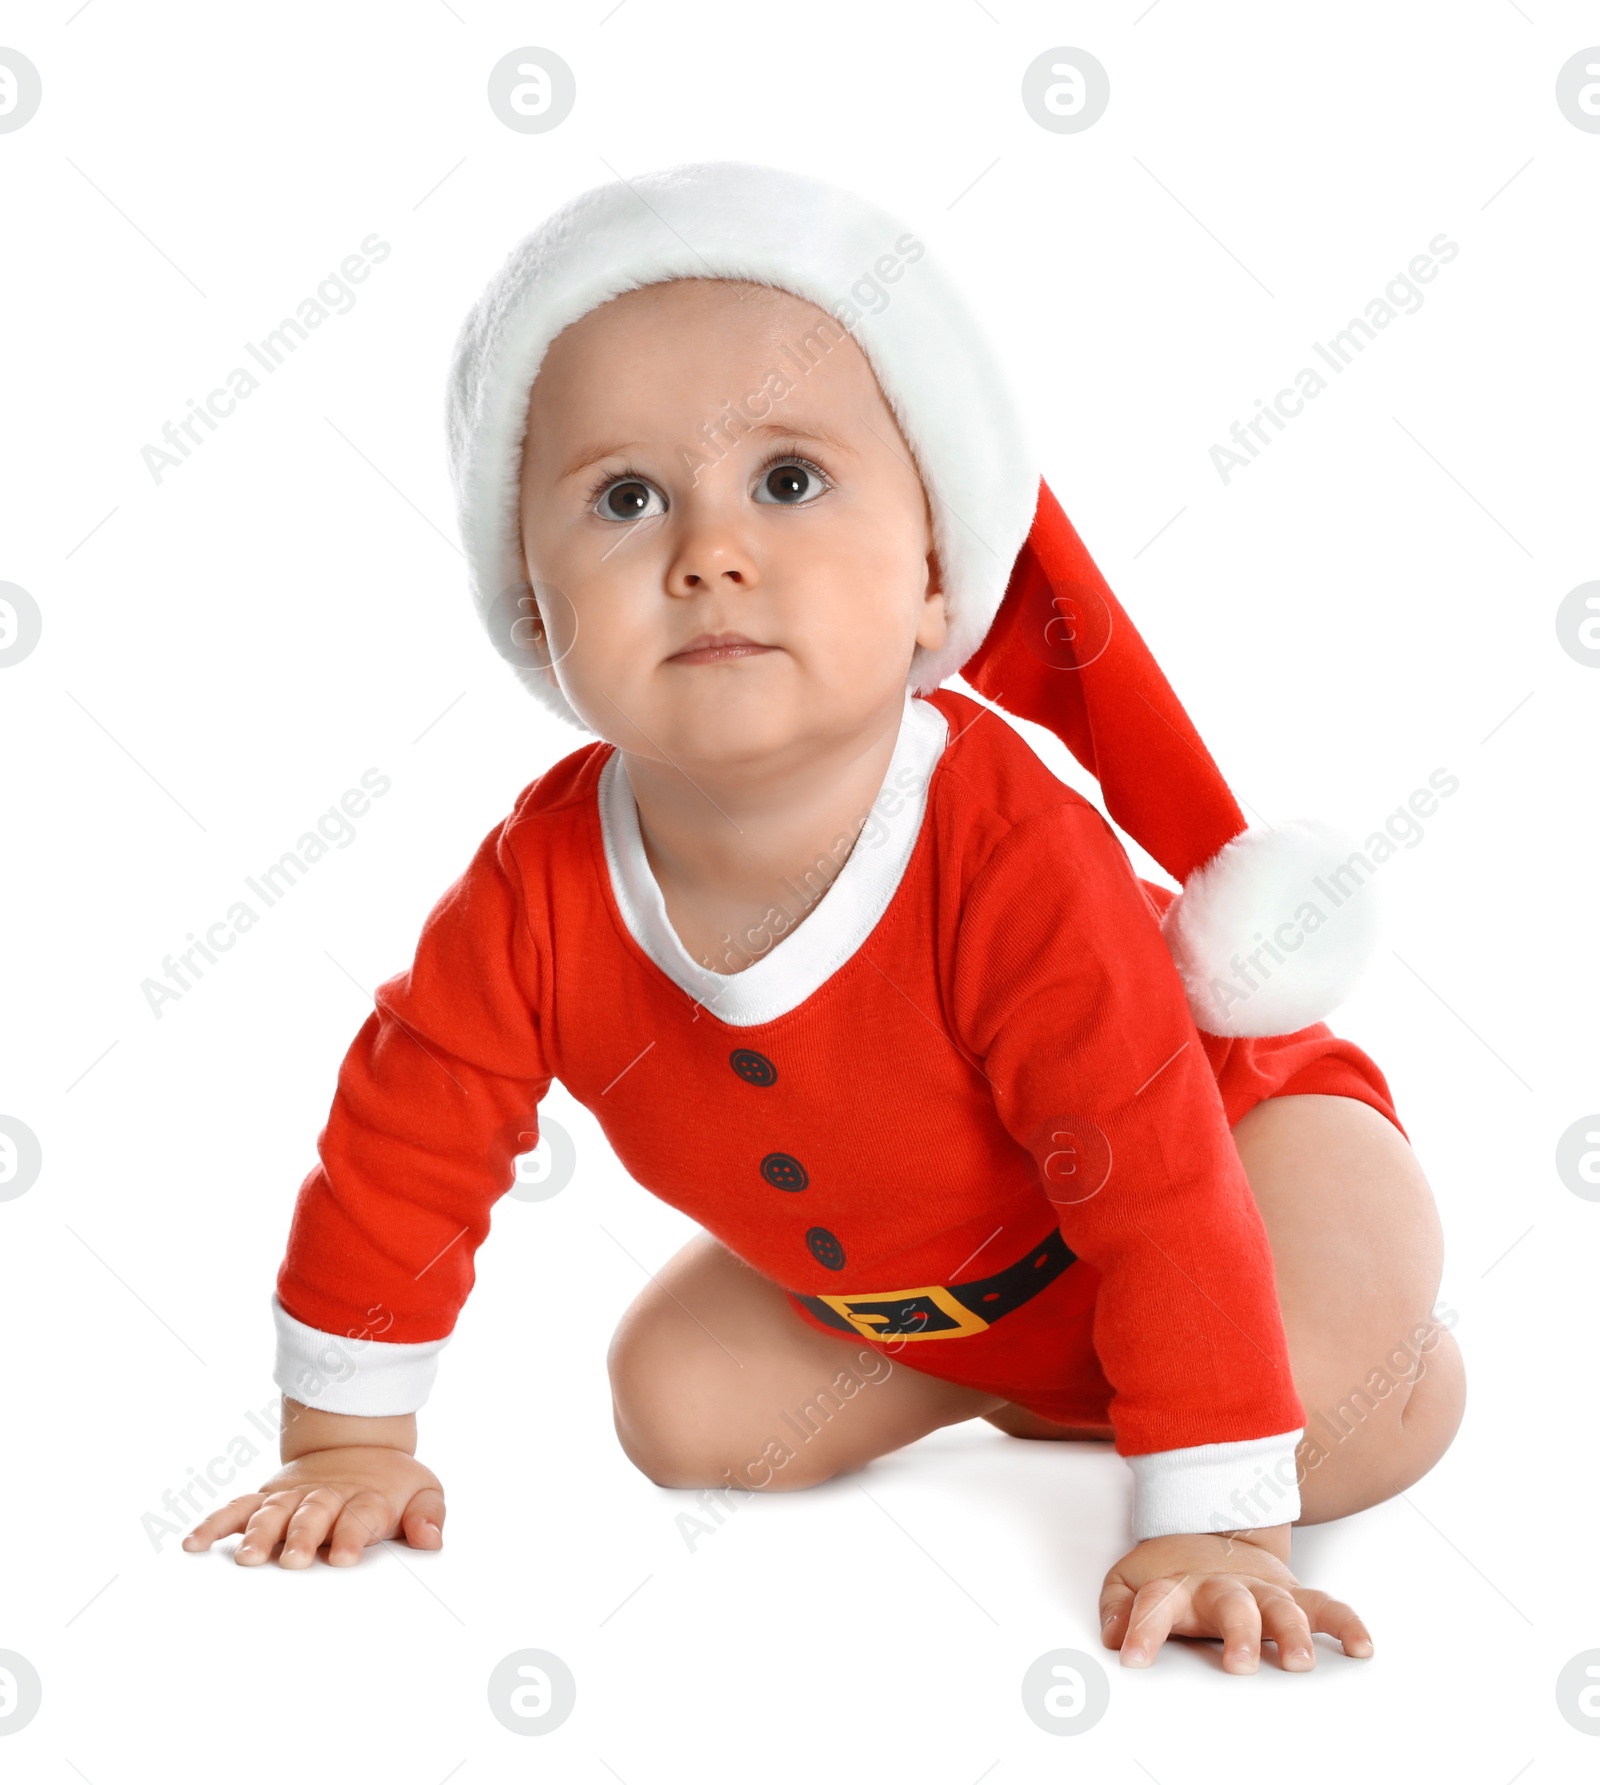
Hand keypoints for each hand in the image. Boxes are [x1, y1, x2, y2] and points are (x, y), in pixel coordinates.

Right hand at [180, 1445, 445, 1567]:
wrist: (360, 1448)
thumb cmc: (391, 1485)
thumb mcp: (424, 1491)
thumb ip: (429, 1515)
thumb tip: (431, 1539)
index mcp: (366, 1498)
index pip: (359, 1517)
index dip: (352, 1535)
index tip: (344, 1557)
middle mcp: (326, 1496)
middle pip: (313, 1514)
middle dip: (303, 1537)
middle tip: (293, 1561)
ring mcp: (294, 1497)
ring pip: (273, 1512)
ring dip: (259, 1534)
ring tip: (246, 1559)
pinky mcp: (268, 1498)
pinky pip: (237, 1509)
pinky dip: (215, 1524)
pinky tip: (193, 1544)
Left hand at [1099, 1527, 1372, 1671]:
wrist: (1211, 1527)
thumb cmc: (1172, 1571)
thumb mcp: (1132, 1579)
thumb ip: (1120, 1605)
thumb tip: (1113, 1636)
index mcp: (1179, 1586)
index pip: (1156, 1603)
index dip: (1143, 1629)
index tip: (1131, 1657)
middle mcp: (1224, 1588)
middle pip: (1231, 1606)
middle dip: (1238, 1635)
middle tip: (1238, 1664)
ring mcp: (1262, 1592)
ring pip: (1282, 1608)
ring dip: (1292, 1634)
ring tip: (1300, 1663)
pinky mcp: (1294, 1597)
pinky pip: (1327, 1607)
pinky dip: (1346, 1624)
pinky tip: (1361, 1647)